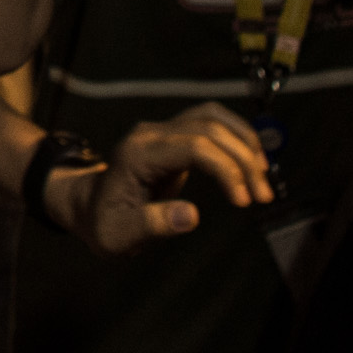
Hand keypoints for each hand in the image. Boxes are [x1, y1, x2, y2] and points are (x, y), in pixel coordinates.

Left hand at [55, 101, 274, 252]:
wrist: (88, 206)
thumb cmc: (103, 223)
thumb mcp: (121, 235)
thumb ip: (153, 225)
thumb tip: (191, 216)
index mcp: (138, 154)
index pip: (194, 146)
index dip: (226, 169)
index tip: (244, 201)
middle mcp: (151, 133)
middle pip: (208, 128)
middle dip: (242, 159)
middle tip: (263, 196)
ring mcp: (161, 130)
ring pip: (212, 117)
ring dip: (244, 142)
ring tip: (263, 177)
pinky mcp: (173, 135)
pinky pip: (210, 123)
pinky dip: (236, 136)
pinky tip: (252, 160)